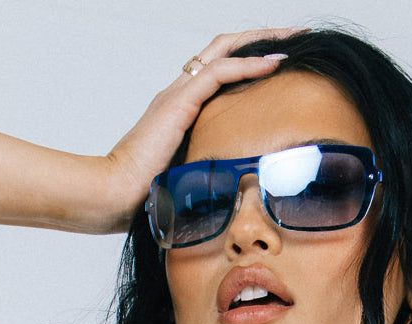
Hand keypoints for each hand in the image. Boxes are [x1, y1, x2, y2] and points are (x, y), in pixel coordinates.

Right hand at [97, 28, 307, 231]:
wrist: (115, 195)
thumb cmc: (144, 197)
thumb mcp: (187, 178)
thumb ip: (209, 171)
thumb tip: (238, 192)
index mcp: (181, 108)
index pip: (220, 69)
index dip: (250, 60)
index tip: (282, 62)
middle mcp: (179, 92)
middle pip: (225, 48)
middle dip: (262, 38)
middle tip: (296, 37)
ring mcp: (178, 94)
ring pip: (225, 50)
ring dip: (262, 42)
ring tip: (294, 40)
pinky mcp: (179, 103)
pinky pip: (220, 73)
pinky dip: (249, 65)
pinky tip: (275, 63)